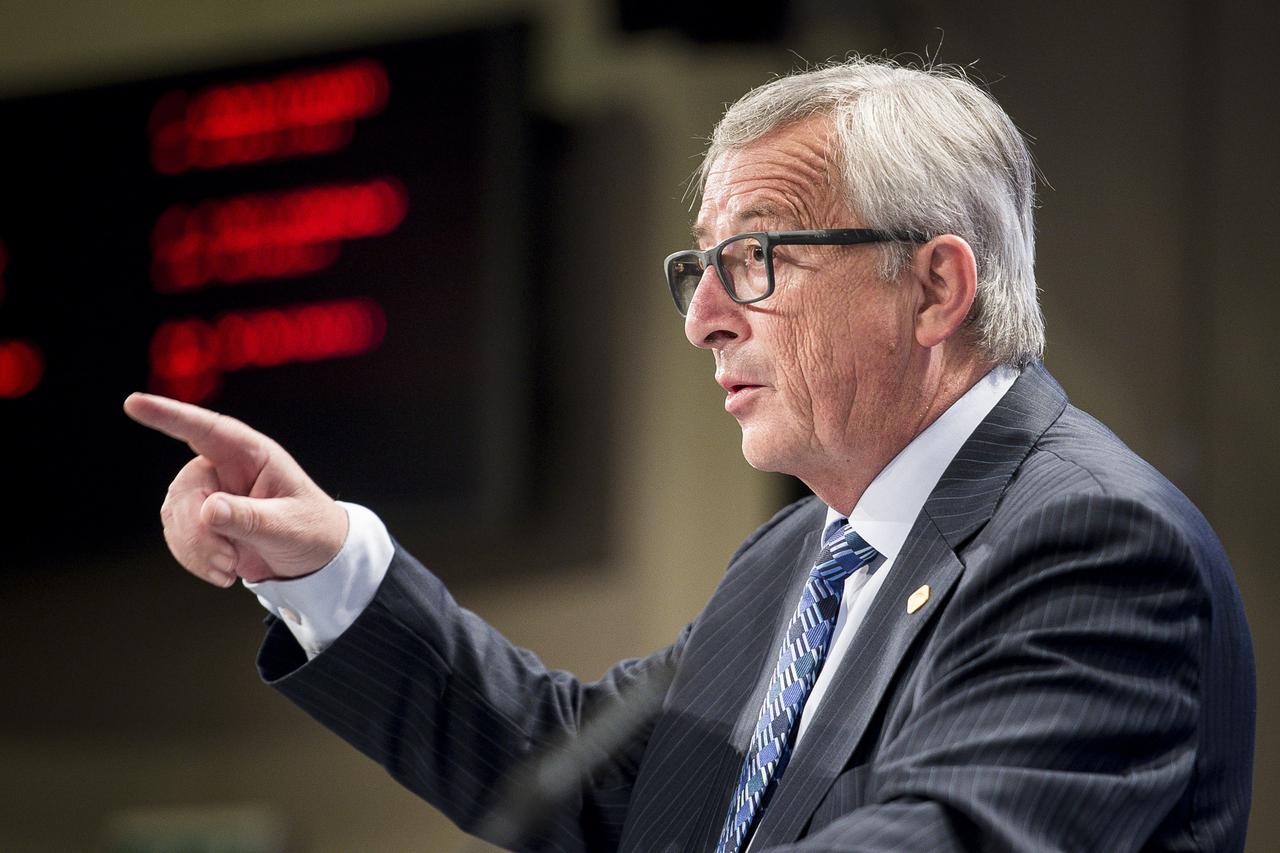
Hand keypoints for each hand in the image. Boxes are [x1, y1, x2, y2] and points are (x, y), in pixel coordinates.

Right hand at [123, 392, 348, 585]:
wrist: (312, 558)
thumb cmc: (310, 529)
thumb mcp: (289, 526)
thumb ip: (251, 518)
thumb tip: (208, 510)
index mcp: (252, 455)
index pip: (206, 429)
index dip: (170, 415)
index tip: (134, 403)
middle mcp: (224, 467)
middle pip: (185, 490)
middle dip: (198, 533)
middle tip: (229, 562)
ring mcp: (208, 491)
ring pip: (175, 515)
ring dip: (197, 549)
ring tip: (231, 568)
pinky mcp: (198, 518)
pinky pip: (177, 535)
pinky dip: (195, 559)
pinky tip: (224, 572)